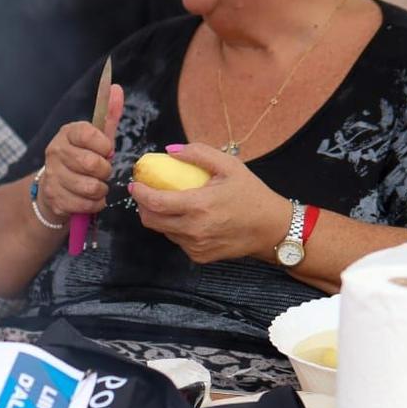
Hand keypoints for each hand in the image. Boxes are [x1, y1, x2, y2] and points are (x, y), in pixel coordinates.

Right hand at [36, 85, 123, 225]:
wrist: (53, 188)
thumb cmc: (81, 159)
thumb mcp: (96, 137)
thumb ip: (108, 115)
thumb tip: (117, 88)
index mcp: (67, 133)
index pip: (88, 134)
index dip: (104, 145)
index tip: (106, 150)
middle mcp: (55, 152)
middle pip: (92, 164)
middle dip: (105, 171)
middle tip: (103, 172)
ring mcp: (53, 176)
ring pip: (91, 187)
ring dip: (101, 189)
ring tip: (97, 185)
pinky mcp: (54, 198)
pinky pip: (86, 204)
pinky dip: (95, 204)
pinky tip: (90, 198)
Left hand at [128, 143, 288, 264]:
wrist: (271, 228)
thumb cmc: (251, 194)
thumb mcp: (229, 165)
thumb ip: (198, 153)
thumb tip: (170, 151)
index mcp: (199, 206)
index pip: (156, 202)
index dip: (140, 193)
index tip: (135, 184)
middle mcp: (194, 230)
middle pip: (151, 221)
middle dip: (143, 206)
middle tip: (146, 194)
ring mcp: (196, 246)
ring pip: (164, 231)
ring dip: (160, 217)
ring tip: (168, 203)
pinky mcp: (200, 256)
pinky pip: (178, 241)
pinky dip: (176, 229)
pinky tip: (188, 218)